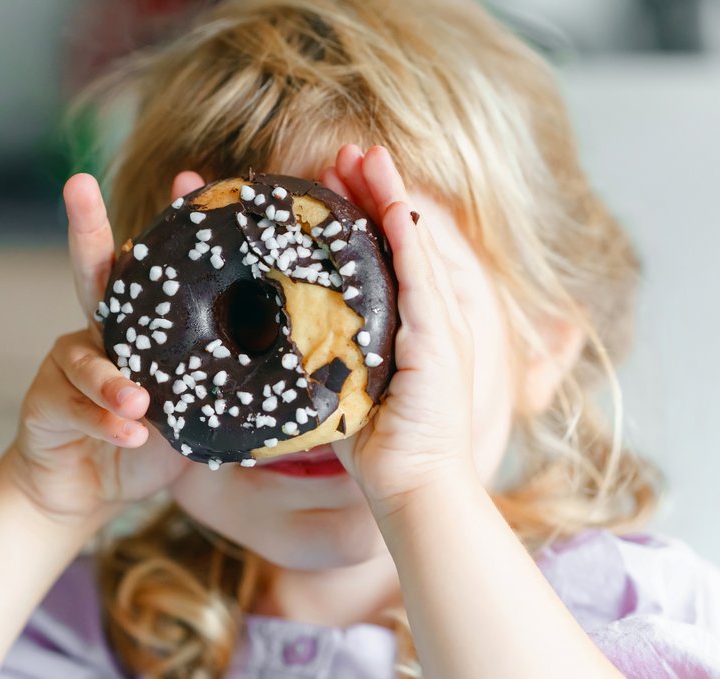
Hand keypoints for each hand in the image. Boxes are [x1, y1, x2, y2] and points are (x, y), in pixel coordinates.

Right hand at [6, 172, 205, 522]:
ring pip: (84, 356)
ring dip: (112, 378)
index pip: (156, 272)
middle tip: (79, 185)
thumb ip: (222, 390)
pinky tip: (129, 435)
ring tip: (137, 402)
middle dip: (87, 226)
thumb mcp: (194, 414)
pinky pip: (76, 407)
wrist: (85, 489)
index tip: (188, 178)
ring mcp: (66, 364)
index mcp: (139, 330)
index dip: (170, 225)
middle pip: (92, 273)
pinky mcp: (44, 402)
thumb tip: (294, 372)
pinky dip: (104, 423)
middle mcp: (99, 334)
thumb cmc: (146, 443)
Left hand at [320, 145, 477, 512]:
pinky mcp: (440, 341)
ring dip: (388, 195)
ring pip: (413, 243)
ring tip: (362, 155)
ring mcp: (440, 325)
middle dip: (374, 188)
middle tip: (344, 152)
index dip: (364, 210)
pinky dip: (405, 236)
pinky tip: (389, 201)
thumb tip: (279, 332)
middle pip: (402, 234)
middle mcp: (431, 315)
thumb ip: (327, 351)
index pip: (388, 251)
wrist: (414, 487)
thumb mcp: (345, 384)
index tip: (333, 179)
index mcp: (409, 322)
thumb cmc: (377, 444)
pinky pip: (421, 277)